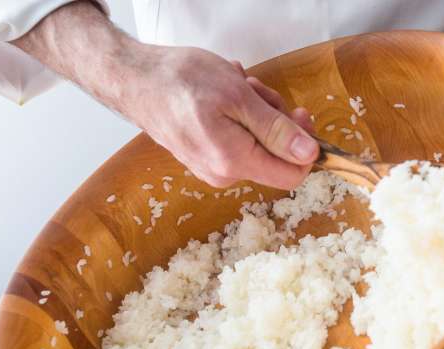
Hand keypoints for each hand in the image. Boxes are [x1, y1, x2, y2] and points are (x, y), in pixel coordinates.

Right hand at [13, 1, 317, 189]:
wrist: (133, 79)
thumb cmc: (180, 81)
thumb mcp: (238, 97)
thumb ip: (276, 130)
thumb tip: (310, 154)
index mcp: (234, 162)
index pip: (291, 174)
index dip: (305, 147)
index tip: (300, 116)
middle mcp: (224, 174)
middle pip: (275, 156)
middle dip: (275, 120)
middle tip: (256, 90)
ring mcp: (212, 168)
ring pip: (258, 144)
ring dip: (256, 112)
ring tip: (235, 87)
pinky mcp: (205, 158)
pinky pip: (238, 141)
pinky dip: (239, 116)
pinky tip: (223, 96)